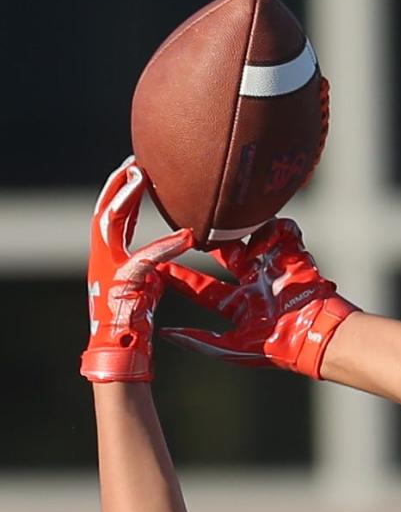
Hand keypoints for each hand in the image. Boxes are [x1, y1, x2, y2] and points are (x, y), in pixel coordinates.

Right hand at [81, 157, 193, 382]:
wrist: (120, 351)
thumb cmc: (134, 323)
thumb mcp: (146, 284)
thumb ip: (153, 262)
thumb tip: (176, 244)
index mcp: (108, 258)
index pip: (115, 216)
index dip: (125, 193)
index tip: (136, 170)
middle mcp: (102, 258)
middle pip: (107, 210)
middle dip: (119, 183)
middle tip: (135, 159)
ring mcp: (108, 268)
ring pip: (111, 222)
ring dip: (126, 197)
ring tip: (141, 175)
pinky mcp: (123, 283)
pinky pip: (146, 258)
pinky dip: (166, 246)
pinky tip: (186, 236)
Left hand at [158, 219, 358, 378]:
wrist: (316, 335)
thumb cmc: (278, 347)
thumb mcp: (232, 349)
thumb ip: (200, 341)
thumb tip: (166, 334)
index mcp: (239, 305)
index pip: (202, 288)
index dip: (180, 277)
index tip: (156, 266)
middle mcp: (253, 283)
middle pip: (221, 255)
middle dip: (205, 241)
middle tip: (188, 227)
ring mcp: (273, 267)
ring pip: (249, 236)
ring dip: (239, 230)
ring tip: (228, 225)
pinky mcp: (294, 255)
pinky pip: (283, 228)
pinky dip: (275, 228)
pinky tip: (266, 243)